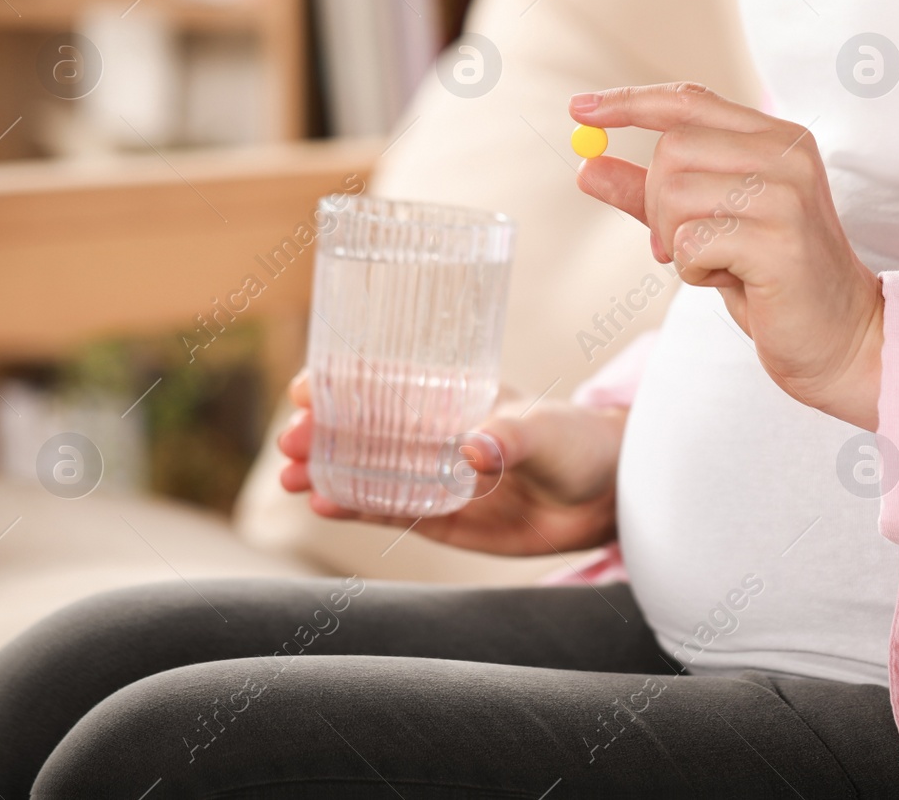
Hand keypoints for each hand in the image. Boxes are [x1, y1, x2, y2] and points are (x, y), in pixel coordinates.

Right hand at [277, 370, 623, 554]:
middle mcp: (436, 434)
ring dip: (325, 471)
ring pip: (365, 470)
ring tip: (290, 479)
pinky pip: (389, 510)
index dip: (342, 381)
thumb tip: (474, 450)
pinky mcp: (442, 517)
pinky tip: (323, 505)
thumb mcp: (546, 433)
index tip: (306, 387)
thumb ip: (509, 439)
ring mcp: (434, 475)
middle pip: (363, 429)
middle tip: (290, 443)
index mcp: (454, 397)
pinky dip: (354, 507)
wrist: (608, 496)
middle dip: (322, 432)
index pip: (387, 383)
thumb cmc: (579, 444)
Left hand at [569, 83, 882, 428]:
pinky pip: (690, 242)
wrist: (839, 338)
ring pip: (676, 194)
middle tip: (680, 245)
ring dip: (675, 242)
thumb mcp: (707, 227)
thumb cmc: (773, 282)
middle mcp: (786, 154)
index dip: (630, 103)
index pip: (689, 101)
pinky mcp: (779, 240)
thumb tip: (587, 165)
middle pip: (672, 150)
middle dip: (656, 204)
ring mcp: (787, 193)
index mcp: (776, 139)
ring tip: (715, 265)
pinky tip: (730, 281)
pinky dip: (692, 269)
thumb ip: (651, 195)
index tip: (579, 108)